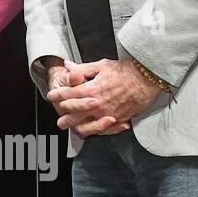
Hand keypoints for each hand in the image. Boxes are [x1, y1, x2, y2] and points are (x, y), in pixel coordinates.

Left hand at [47, 58, 161, 137]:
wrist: (147, 78)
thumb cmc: (124, 70)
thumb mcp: (101, 65)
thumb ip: (82, 68)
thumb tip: (67, 66)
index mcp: (91, 89)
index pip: (68, 95)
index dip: (57, 95)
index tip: (51, 96)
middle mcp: (97, 103)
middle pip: (74, 114)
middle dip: (64, 116)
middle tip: (58, 118)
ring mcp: (108, 113)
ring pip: (87, 126)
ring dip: (77, 127)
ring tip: (71, 129)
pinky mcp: (119, 119)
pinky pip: (104, 129)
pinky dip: (97, 130)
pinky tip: (92, 130)